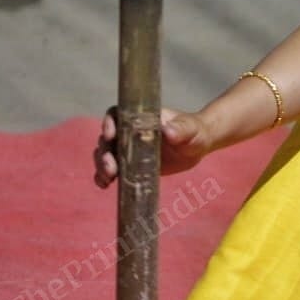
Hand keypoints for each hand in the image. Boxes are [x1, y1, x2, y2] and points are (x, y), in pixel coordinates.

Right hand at [93, 106, 212, 187]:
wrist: (198, 146)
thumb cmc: (195, 131)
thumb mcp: (191, 129)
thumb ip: (181, 128)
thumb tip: (168, 131)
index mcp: (141, 117)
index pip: (117, 115)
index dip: (108, 123)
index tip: (110, 135)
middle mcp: (130, 131)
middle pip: (107, 139)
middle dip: (104, 153)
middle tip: (111, 168)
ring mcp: (128, 148)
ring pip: (106, 154)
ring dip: (102, 165)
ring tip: (107, 179)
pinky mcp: (130, 164)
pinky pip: (112, 170)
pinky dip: (104, 177)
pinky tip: (104, 185)